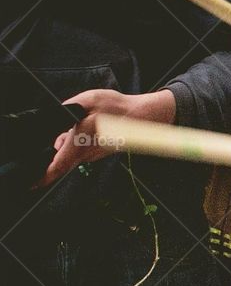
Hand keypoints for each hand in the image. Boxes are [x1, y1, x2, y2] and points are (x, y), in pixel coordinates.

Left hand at [43, 89, 175, 185]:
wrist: (142, 118)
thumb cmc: (118, 110)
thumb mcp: (87, 101)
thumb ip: (67, 110)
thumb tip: (54, 119)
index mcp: (79, 143)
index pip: (58, 166)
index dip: (43, 177)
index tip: (32, 184)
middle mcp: (86, 154)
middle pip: (61, 162)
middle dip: (49, 159)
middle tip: (48, 147)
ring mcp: (93, 155)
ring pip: (70, 156)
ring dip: (64, 147)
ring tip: (72, 129)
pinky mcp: (98, 153)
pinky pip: (80, 153)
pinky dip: (74, 146)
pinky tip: (81, 131)